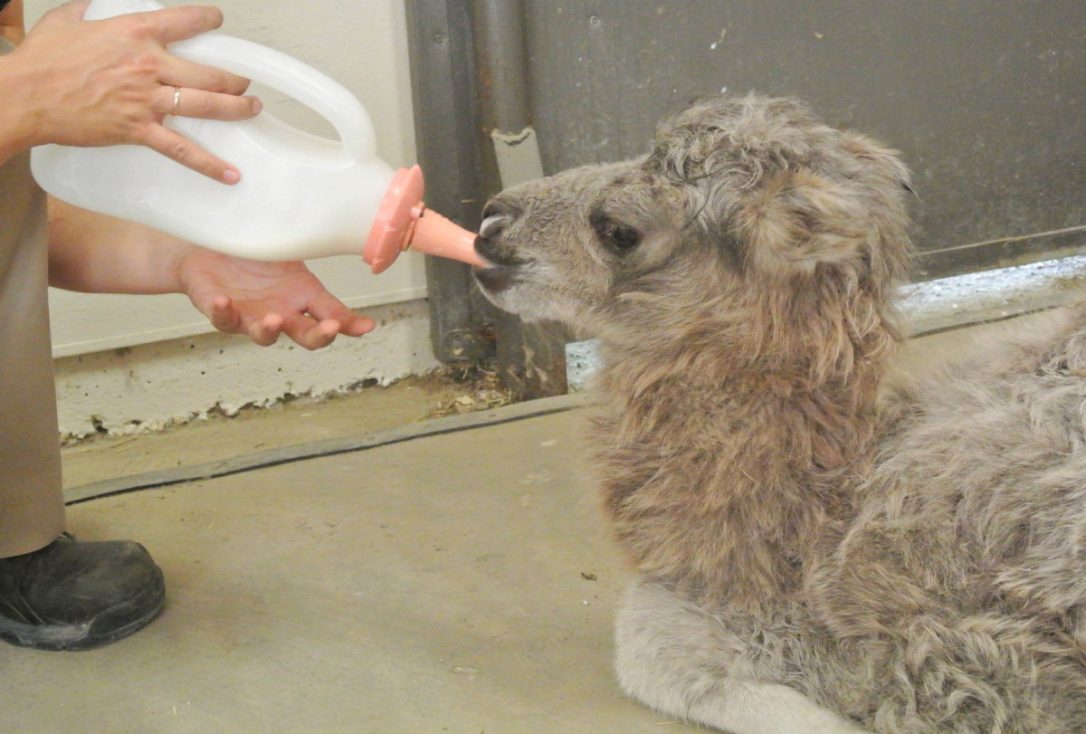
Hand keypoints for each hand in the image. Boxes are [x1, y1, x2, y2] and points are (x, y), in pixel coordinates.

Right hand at [2, 1, 259, 181]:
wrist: (25, 95)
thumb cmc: (41, 60)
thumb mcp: (65, 19)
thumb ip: (89, 9)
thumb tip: (95, 4)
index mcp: (134, 32)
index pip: (185, 21)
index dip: (209, 20)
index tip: (219, 22)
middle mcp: (148, 64)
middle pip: (208, 72)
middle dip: (234, 78)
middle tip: (245, 82)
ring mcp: (146, 99)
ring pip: (206, 104)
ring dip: (236, 108)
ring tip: (254, 109)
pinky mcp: (138, 129)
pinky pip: (182, 149)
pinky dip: (210, 164)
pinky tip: (232, 174)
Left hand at [176, 248, 374, 348]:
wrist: (208, 247)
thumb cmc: (252, 249)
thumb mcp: (286, 245)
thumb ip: (308, 241)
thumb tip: (336, 220)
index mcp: (302, 296)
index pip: (332, 315)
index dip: (350, 324)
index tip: (367, 326)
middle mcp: (281, 312)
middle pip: (306, 335)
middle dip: (319, 335)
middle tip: (329, 329)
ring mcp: (251, 316)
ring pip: (264, 336)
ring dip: (269, 331)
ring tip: (273, 320)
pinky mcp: (221, 313)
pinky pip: (223, 319)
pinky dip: (224, 313)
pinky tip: (225, 302)